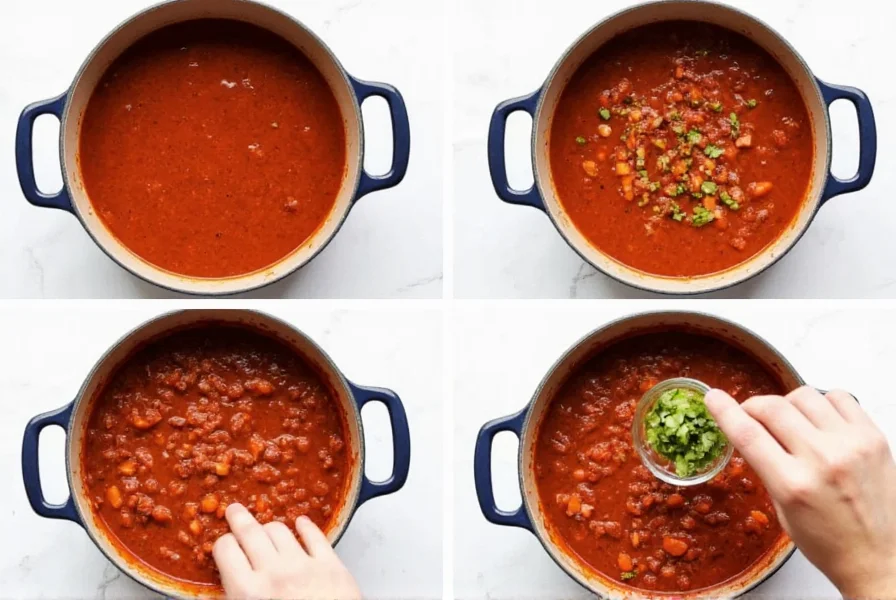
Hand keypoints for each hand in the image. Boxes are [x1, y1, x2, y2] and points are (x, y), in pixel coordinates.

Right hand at [213, 503, 360, 599]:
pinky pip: (316, 536)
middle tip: (235, 510)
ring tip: (267, 527)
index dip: (223, 545)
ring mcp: (305, 566)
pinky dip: (306, 527)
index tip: (223, 545)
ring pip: (280, 529)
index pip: (226, 550)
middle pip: (251, 532)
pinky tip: (301, 523)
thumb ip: (239, 597)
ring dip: (271, 527)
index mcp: (248, 592)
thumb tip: (232, 587)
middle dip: (239, 518)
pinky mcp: (332, 566)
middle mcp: (274, 573)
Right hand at [705, 387, 895, 598]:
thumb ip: (766, 467)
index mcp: (793, 485)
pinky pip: (838, 397)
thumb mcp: (782, 509)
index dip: (724, 410)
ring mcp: (851, 445)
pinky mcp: (873, 437)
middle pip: (772, 407)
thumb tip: (749, 429)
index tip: (713, 398)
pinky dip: (822, 403)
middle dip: (753, 407)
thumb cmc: (829, 542)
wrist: (880, 557)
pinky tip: (819, 420)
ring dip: (787, 404)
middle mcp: (823, 460)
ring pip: (803, 396)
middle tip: (752, 415)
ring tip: (790, 422)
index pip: (747, 434)